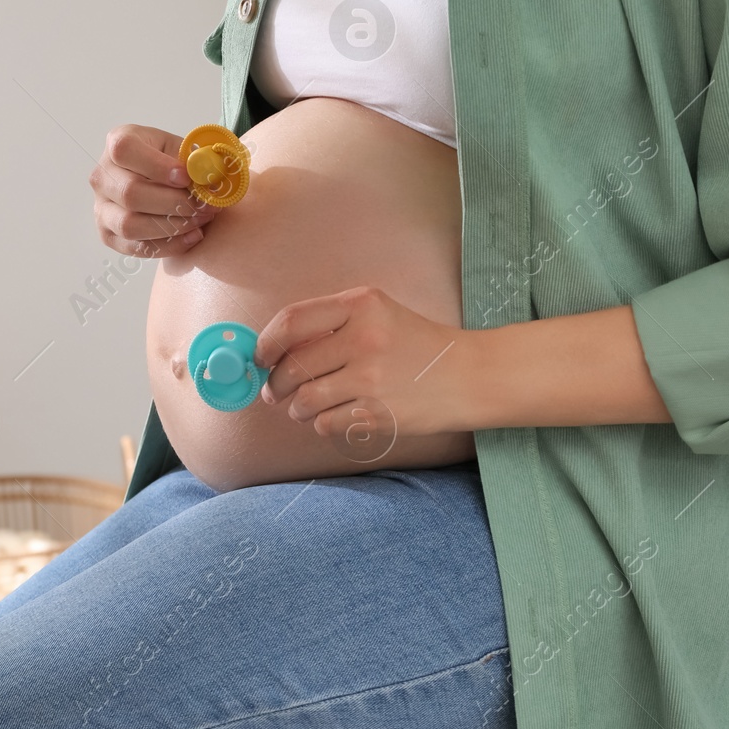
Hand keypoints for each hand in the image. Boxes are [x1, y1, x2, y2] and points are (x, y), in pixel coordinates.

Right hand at [90, 124, 217, 257]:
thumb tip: (208, 175)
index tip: (186, 177)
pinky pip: (136, 248)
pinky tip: (193, 235)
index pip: (124, 150)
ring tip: (201, 219)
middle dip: (173, 203)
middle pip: (129, 193)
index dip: (157, 166)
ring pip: (130, 225)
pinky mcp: (108, 235)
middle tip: (204, 205)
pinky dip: (169, 245)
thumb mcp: (183, 149)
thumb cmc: (172, 162)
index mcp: (117, 142)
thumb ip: (194, 159)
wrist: (163, 183)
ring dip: (172, 226)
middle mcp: (102, 175)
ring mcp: (101, 208)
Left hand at [252, 286, 474, 439]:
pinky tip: (333, 416)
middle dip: (276, 383)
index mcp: (361, 305)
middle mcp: (365, 338)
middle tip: (275, 390)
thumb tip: (274, 349)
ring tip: (304, 406)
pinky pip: (327, 423)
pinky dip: (322, 423)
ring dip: (297, 407)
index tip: (259, 356)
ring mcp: (372, 378)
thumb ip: (331, 323)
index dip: (265, 343)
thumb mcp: (378, 313)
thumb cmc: (417, 344)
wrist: (469, 375)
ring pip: (305, 400)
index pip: (291, 322)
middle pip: (293, 366)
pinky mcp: (379, 412)